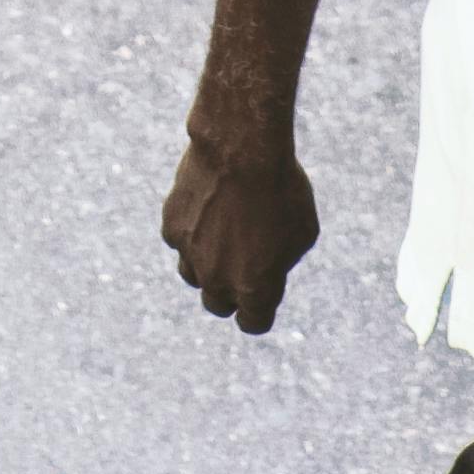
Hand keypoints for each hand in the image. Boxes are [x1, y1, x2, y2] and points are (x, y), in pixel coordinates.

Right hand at [168, 119, 323, 336]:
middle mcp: (217, 278)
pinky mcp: (171, 226)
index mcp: (254, 288)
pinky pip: (178, 241)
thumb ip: (282, 261)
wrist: (242, 149)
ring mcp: (190, 254)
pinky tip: (207, 210)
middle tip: (241, 269)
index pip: (253, 323)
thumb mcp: (302, 231)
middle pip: (217, 305)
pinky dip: (190, 233)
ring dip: (206, 266)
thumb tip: (267, 268)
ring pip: (192, 276)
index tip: (261, 299)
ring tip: (222, 238)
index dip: (258, 313)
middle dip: (229, 294)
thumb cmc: (283, 190)